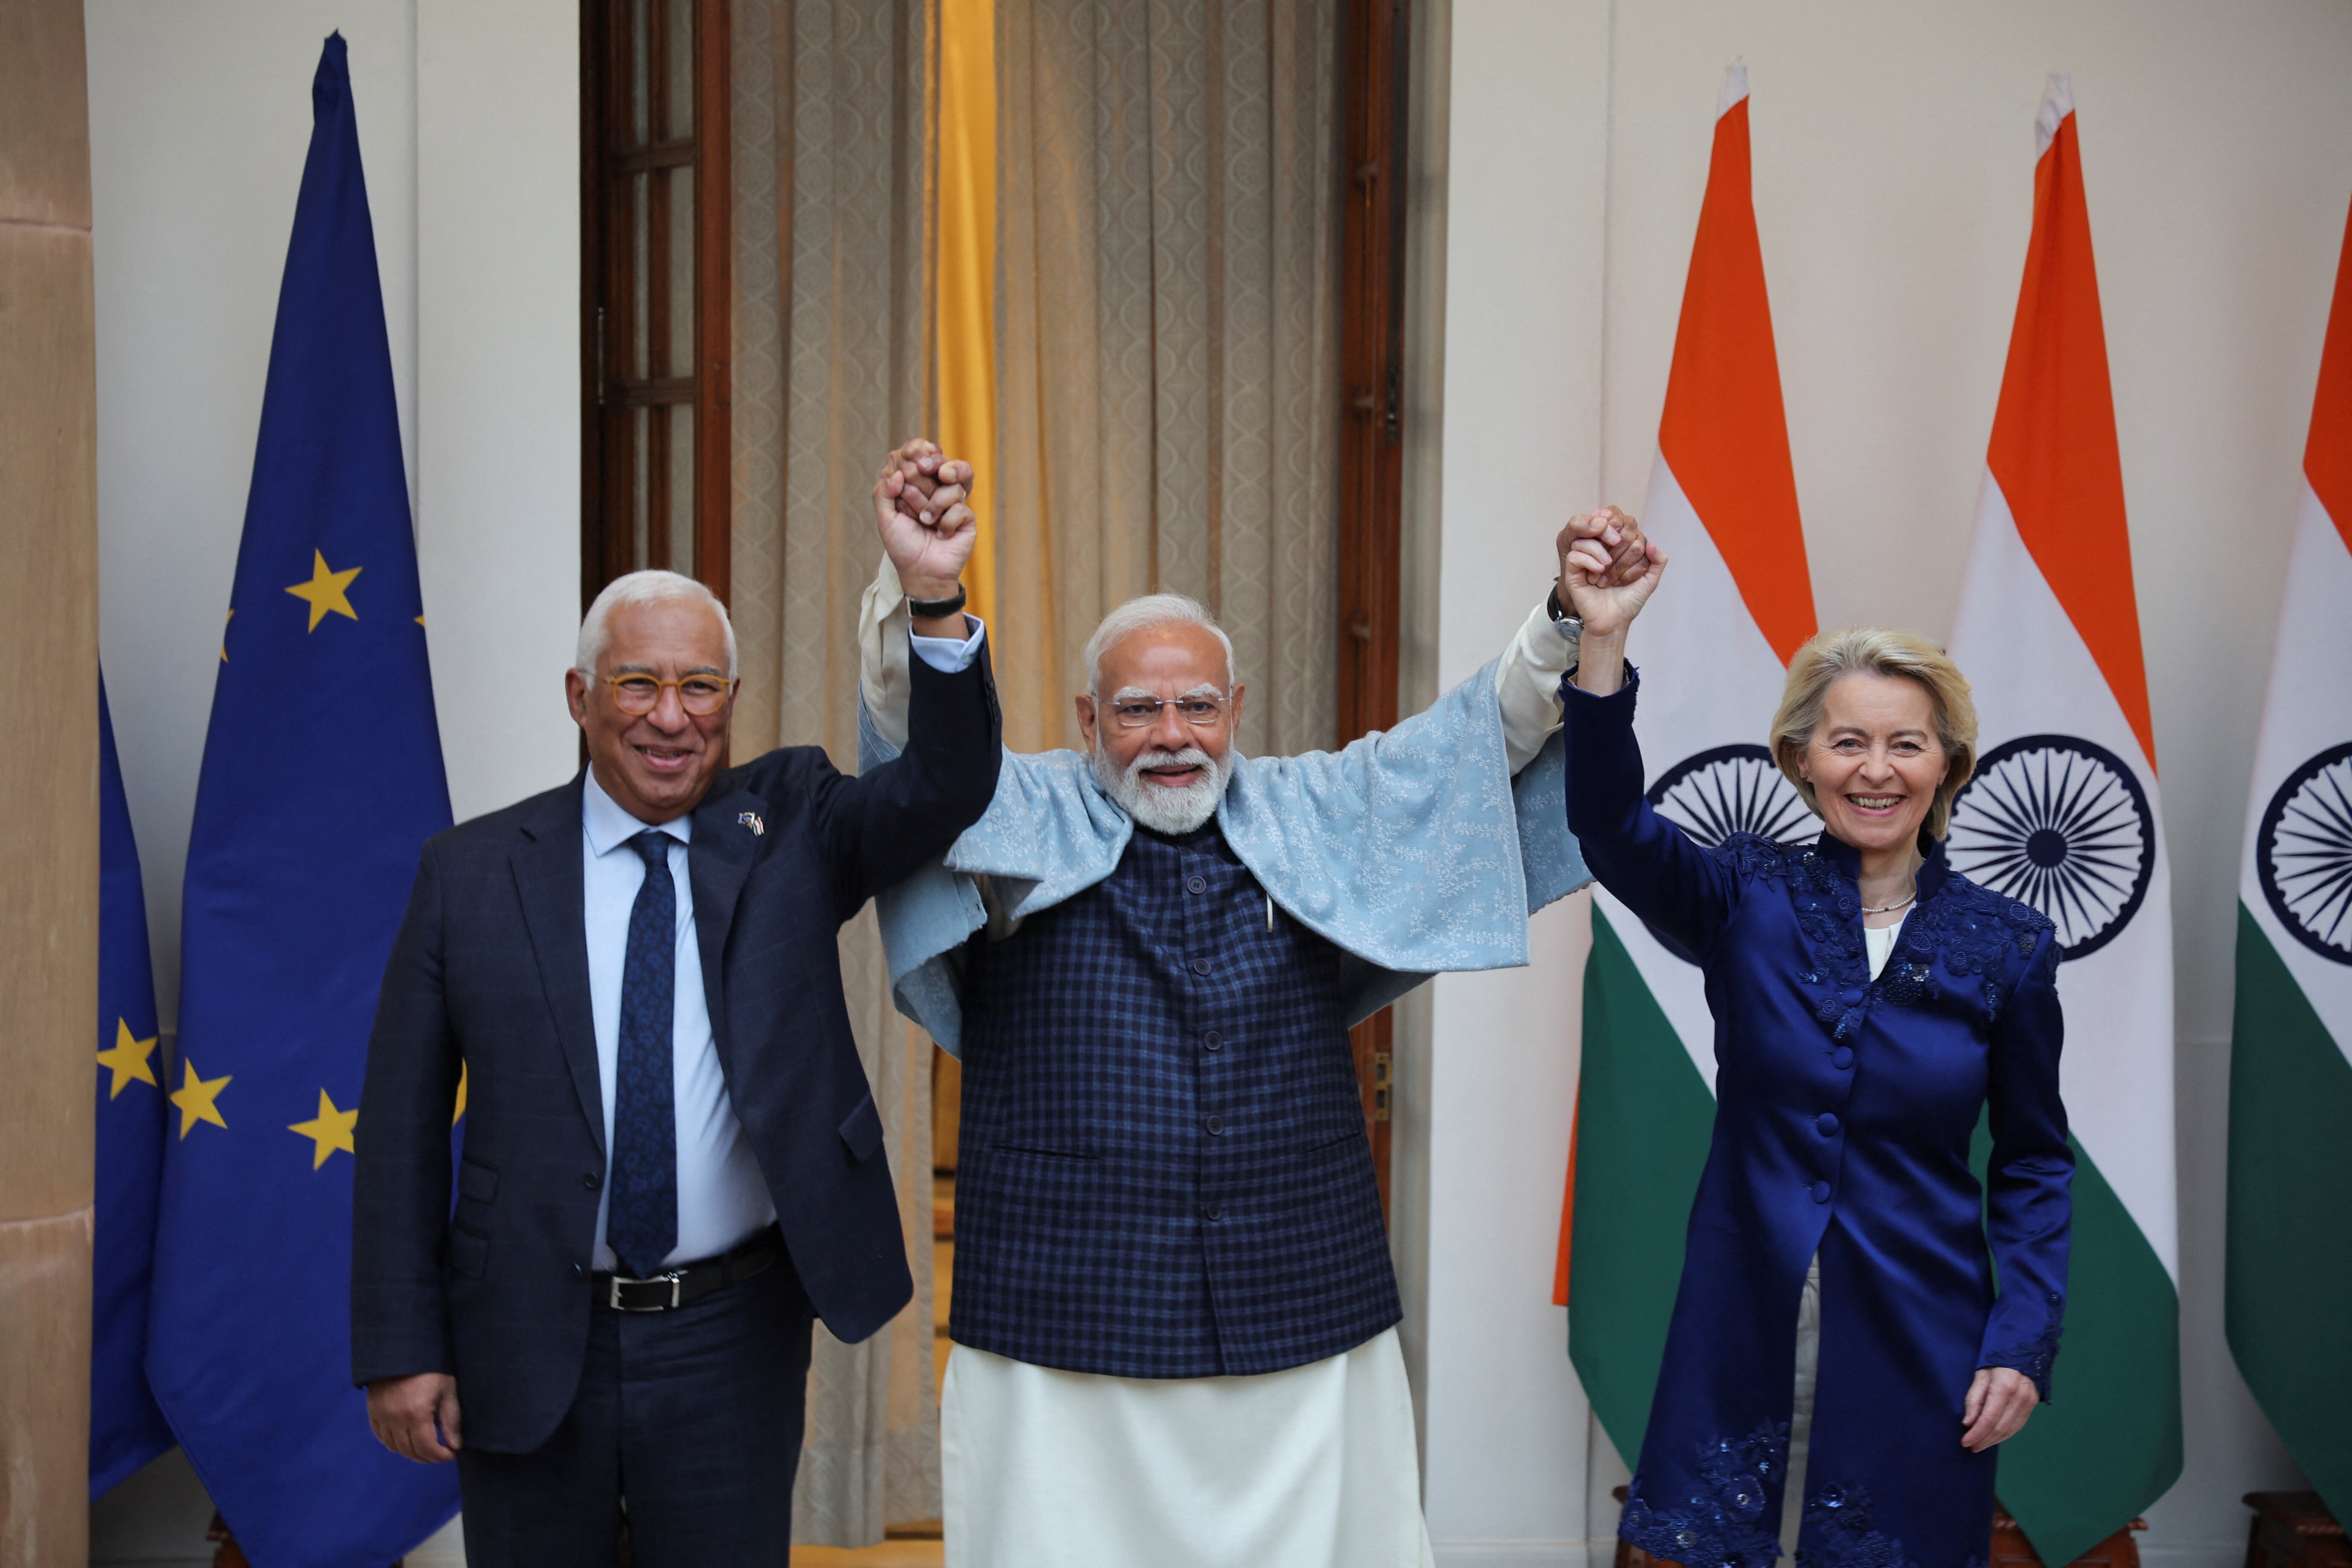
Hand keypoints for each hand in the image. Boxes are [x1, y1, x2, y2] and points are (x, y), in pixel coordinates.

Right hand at [367, 1372, 462, 1462]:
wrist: (403, 1351)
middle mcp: (396, 1418)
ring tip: (425, 1449)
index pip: (427, 1447)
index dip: (440, 1456)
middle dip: (428, 1457)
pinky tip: (407, 1440)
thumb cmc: (431, 1369)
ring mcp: (381, 1416)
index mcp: (416, 1412)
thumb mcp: (447, 1390)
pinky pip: (382, 1437)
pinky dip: (395, 1443)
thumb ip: (451, 1420)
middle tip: (440, 1454)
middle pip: (410, 1451)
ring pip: (395, 1447)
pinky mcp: (373, 1411)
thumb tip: (455, 1446)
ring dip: (411, 1453)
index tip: (450, 1455)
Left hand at [874, 438, 976, 602]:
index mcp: (915, 483)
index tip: (911, 460)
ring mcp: (953, 501)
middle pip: (939, 461)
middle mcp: (935, 488)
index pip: (918, 454)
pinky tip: (941, 534)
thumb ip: (883, 492)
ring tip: (925, 521)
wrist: (921, 573)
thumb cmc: (903, 545)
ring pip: (952, 483)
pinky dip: (946, 522)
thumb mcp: (885, 518)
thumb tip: (896, 473)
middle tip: (918, 478)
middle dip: (926, 470)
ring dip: (933, 502)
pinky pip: (960, 507)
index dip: (915, 450)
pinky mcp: (966, 517)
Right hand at [1557, 506, 1665, 637]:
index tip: (1635, 551)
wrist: (1613, 622)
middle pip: (1604, 528)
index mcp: (1617, 548)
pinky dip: (1588, 559)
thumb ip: (1658, 562)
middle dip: (1617, 545)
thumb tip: (1651, 543)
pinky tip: (1597, 571)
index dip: (1628, 534)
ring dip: (1600, 551)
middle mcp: (1600, 550)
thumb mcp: (1649, 581)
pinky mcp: (1573, 571)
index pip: (1620, 525)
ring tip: (1606, 566)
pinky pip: (1575, 554)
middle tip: (1619, 562)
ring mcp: (1585, 559)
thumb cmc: (1628, 601)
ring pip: (1587, 538)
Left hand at [1960, 1366, 2038, 1450]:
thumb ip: (1973, 1398)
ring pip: (2010, 1430)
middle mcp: (2019, 1397)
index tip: (1965, 1442)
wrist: (2022, 1350)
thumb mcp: (1980, 1374)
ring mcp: (2029, 1402)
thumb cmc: (1996, 1360)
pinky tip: (1994, 1437)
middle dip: (1983, 1440)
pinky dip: (2005, 1434)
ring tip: (1979, 1445)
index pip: (1989, 1418)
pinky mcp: (2032, 1404)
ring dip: (1994, 1440)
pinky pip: (2018, 1425)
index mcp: (2004, 1387)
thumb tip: (1968, 1423)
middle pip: (2000, 1427)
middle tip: (1970, 1446)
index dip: (1977, 1433)